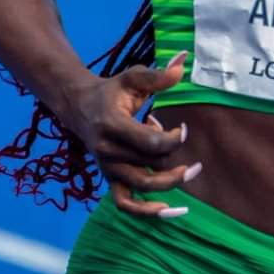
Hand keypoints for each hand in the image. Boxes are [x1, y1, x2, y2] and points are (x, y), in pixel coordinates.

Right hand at [61, 51, 200, 218]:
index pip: (150, 142)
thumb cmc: (111, 90)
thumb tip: (183, 62)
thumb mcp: (132, 78)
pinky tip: (169, 211)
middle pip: (150, 164)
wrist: (79, 106)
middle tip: (194, 157)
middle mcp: (108, 150)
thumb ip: (158, 75)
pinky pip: (124, 203)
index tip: (184, 129)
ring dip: (169, 186)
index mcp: (113, 124)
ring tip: (190, 175)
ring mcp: (108, 167)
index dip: (174, 138)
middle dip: (175, 160)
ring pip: (141, 186)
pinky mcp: (109, 178)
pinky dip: (145, 211)